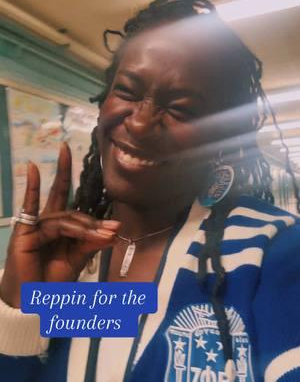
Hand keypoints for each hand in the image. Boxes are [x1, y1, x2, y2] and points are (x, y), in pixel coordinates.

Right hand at [0, 142, 119, 307]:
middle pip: (65, 200)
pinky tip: (32, 168)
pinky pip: (30, 206)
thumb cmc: (53, 280)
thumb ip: (92, 243)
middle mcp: (47, 221)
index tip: (116, 226)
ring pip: (65, 219)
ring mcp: (36, 224)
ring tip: (103, 237)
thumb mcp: (78, 259)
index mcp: (60, 227)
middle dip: (72, 183)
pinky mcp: (25, 231)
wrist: (34, 301)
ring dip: (86, 228)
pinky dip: (31, 187)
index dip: (96, 219)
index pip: (77, 214)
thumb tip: (114, 231)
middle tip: (102, 210)